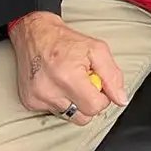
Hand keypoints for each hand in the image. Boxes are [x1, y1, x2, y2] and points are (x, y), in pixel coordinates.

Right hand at [9, 12, 126, 125]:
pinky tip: (56, 85)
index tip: (97, 85)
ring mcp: (37, 98)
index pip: (94, 108)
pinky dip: (59, 101)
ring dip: (73, 103)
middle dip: (88, 103)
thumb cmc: (65, 40)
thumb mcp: (97, 49)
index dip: (102, 98)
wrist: (34, 33)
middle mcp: (49, 90)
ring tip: (69, 83)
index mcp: (68, 77)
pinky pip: (53, 111)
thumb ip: (112, 76)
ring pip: (68, 116)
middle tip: (84, 85)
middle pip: (82, 118)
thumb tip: (121, 99)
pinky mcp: (29, 101)